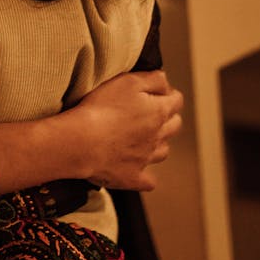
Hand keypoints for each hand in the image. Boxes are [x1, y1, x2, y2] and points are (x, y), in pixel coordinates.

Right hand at [68, 70, 182, 190]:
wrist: (82, 142)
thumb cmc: (103, 108)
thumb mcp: (128, 81)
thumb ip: (153, 79)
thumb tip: (166, 83)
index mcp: (158, 112)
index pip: (176, 101)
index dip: (168, 93)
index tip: (157, 91)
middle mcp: (157, 137)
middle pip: (174, 126)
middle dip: (168, 117)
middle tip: (151, 111)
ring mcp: (146, 159)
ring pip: (163, 151)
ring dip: (158, 143)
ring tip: (145, 137)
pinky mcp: (133, 177)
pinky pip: (148, 180)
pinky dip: (146, 174)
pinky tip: (139, 168)